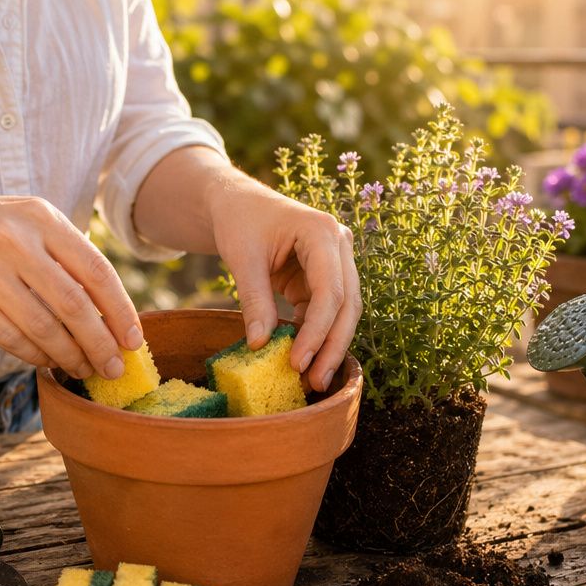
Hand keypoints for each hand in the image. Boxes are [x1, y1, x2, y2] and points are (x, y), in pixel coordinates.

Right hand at [0, 195, 142, 379]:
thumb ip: (66, 256)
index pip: (96, 270)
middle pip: (74, 305)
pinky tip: (48, 362)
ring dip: (69, 356)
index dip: (120, 311)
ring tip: (83, 370)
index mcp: (41, 217)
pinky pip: (10, 337)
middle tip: (113, 368)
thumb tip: (113, 314)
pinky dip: (35, 355)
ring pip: (43, 327)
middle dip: (100, 344)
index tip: (133, 341)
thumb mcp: (27, 224)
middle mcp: (15, 238)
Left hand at [211, 186, 361, 391]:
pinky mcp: (323, 277)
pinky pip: (325, 312)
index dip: (317, 331)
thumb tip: (259, 346)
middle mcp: (339, 245)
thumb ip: (254, 300)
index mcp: (322, 232)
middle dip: (332, 346)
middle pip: (347, 304)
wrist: (238, 203)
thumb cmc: (240, 221)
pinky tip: (302, 360)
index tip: (297, 362)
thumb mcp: (242, 258)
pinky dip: (314, 336)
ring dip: (328, 346)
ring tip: (312, 380)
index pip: (331, 290)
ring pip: (343, 312)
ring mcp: (336, 261)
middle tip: (315, 382)